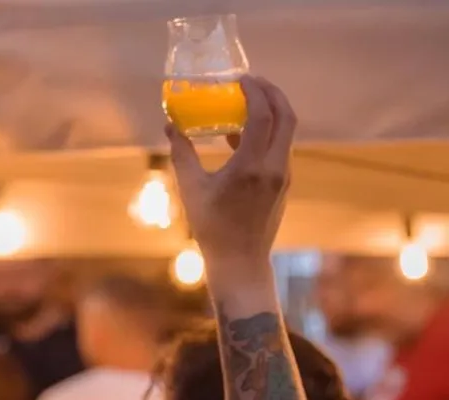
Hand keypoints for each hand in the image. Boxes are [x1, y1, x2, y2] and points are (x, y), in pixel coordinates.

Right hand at [166, 75, 296, 266]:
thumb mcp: (191, 188)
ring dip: (270, 112)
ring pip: (286, 132)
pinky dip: (266, 132)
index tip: (240, 79)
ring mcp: (283, 176)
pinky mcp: (283, 184)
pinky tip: (241, 136)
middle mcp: (274, 168)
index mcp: (252, 167)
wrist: (240, 261)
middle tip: (252, 81)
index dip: (254, 92)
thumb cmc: (212, 228)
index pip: (262, 116)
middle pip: (287, 117)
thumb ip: (182, 153)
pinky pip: (279, 147)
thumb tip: (171, 126)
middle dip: (272, 93)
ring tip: (245, 104)